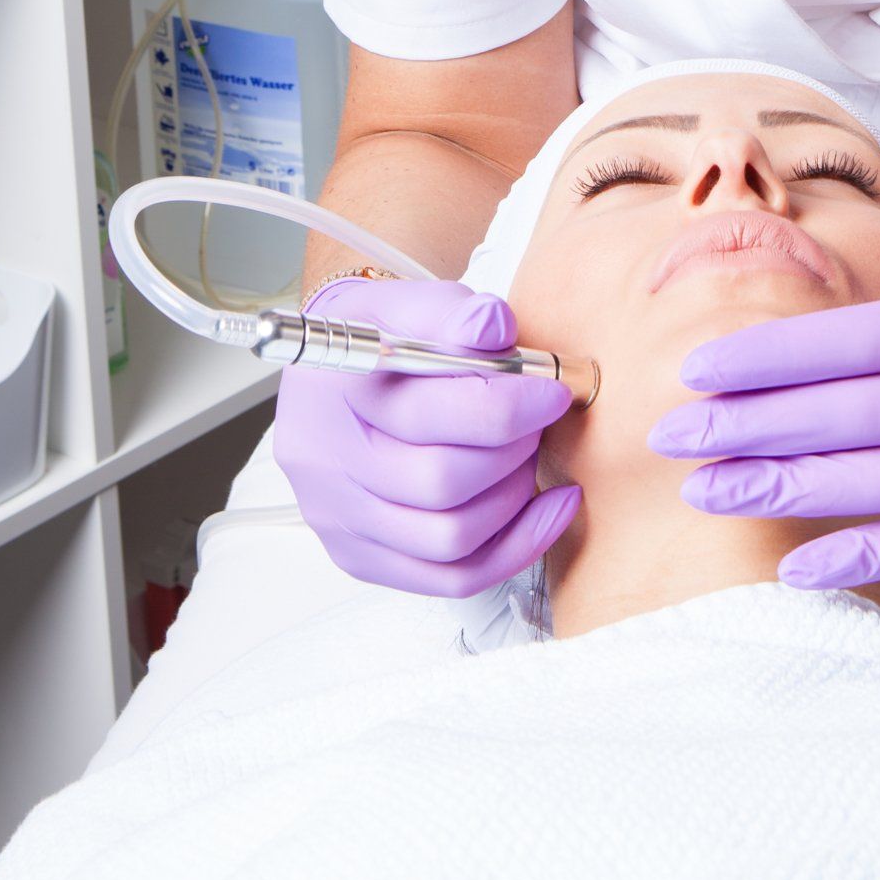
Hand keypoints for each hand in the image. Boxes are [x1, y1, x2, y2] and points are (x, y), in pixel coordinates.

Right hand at [273, 277, 579, 594]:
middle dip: (511, 452)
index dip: (506, 407)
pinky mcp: (361, 557)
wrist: (335, 373)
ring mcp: (340, 520)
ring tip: (527, 458)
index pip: (428, 415)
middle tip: (538, 422)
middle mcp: (328, 464)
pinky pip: (449, 578)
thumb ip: (451, 310)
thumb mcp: (405, 302)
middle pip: (440, 483)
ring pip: (448, 539)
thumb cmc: (379, 337)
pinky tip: (545, 510)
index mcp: (336, 392)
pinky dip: (512, 548)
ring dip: (512, 500)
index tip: (551, 392)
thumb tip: (494, 325)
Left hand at [647, 111, 879, 591]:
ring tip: (704, 491)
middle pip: (847, 418)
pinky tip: (794, 566)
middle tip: (670, 435)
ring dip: (783, 490)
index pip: (850, 343)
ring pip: (874, 486)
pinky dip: (861, 558)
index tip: (696, 367)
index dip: (770, 358)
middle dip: (750, 427)